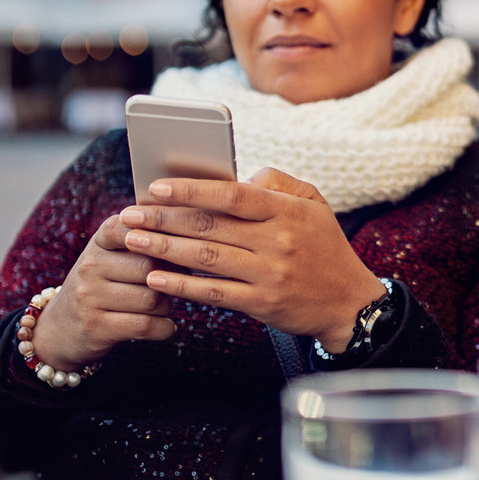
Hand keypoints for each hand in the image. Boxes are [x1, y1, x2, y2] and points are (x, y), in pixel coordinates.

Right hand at [30, 214, 174, 370]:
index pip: (130, 227)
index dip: (158, 235)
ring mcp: (90, 297)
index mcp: (99, 243)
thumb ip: (141, 241)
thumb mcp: (110, 257)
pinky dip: (164, 329)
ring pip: (151, 298)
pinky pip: (145, 325)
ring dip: (168, 307)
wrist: (59, 330)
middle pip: (150, 267)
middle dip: (172, 279)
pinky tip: (165, 327)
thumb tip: (188, 231)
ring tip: (164, 306)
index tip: (176, 245)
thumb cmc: (100, 287)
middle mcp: (90, 266)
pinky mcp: (96, 327)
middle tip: (176, 284)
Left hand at [117, 168, 381, 352]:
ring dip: (164, 249)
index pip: (232, 194)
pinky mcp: (262, 303)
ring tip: (132, 241)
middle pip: (210, 226)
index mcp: (287, 211)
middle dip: (163, 219)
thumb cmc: (326, 248)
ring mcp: (269, 274)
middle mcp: (277, 241)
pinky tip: (157, 278)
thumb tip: (236, 176)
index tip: (156, 187)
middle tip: (129, 215)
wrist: (350, 303)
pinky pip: (214, 292)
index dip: (191, 189)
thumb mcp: (315, 204)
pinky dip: (182, 286)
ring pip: (206, 258)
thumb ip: (277, 182)